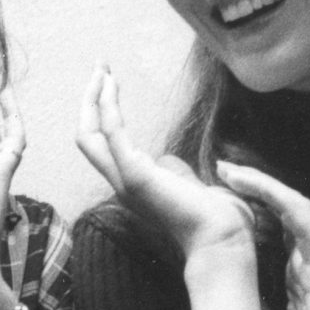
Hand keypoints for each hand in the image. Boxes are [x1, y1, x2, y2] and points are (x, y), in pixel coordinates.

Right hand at [75, 64, 260, 265]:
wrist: (222, 241)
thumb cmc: (215, 220)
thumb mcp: (189, 188)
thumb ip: (174, 173)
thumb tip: (166, 160)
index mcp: (133, 186)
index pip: (103, 147)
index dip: (101, 116)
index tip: (110, 85)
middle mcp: (121, 183)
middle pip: (87, 138)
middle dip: (90, 102)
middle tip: (99, 69)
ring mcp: (125, 180)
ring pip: (89, 135)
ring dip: (94, 98)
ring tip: (102, 70)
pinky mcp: (134, 174)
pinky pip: (112, 133)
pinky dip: (107, 105)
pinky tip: (111, 84)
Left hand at [213, 161, 309, 309]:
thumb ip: (250, 304)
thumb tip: (221, 289)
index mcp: (293, 274)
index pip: (270, 229)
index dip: (247, 209)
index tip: (216, 196)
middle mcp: (304, 261)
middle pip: (278, 210)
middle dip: (250, 186)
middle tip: (220, 169)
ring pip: (290, 206)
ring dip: (260, 184)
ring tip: (231, 171)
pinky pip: (303, 222)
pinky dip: (279, 200)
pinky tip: (257, 186)